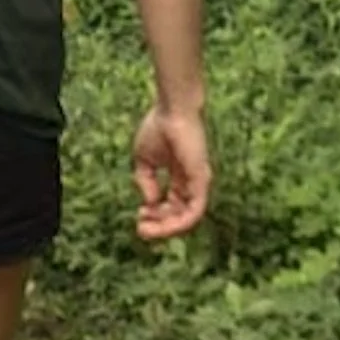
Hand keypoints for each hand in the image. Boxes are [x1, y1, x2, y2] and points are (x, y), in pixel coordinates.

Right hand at [132, 104, 210, 239]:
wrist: (172, 109)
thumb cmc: (159, 127)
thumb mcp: (144, 159)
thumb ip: (145, 181)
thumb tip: (150, 202)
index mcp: (179, 176)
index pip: (172, 204)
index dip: (155, 214)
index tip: (137, 215)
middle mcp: (191, 182)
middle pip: (179, 214)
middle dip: (159, 225)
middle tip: (140, 230)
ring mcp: (198, 182)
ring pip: (187, 218)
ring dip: (166, 229)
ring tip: (146, 231)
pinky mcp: (201, 180)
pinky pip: (195, 211)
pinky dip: (178, 222)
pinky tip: (160, 223)